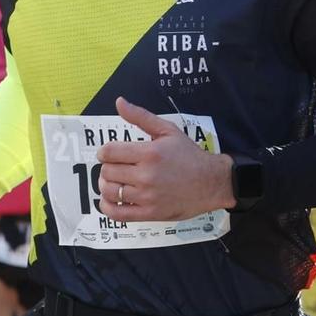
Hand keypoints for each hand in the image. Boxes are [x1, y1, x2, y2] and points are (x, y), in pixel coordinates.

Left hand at [95, 97, 231, 221]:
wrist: (212, 182)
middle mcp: (146, 175)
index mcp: (149, 153)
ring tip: (116, 182)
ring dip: (107, 186)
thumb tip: (119, 102)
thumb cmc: (190, 156)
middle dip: (108, 168)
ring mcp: (147, 196)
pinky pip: (117, 214)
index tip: (110, 154)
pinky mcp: (150, 213)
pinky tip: (112, 200)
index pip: (109, 152)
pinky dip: (107, 207)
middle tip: (117, 168)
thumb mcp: (168, 131)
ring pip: (110, 191)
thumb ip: (141, 117)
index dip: (104, 152)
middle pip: (107, 172)